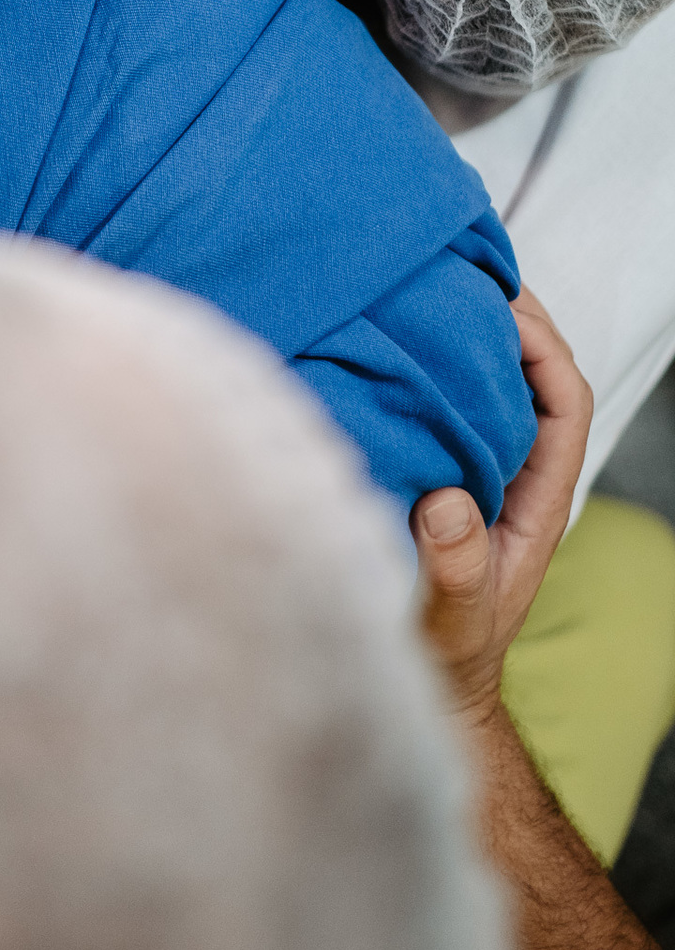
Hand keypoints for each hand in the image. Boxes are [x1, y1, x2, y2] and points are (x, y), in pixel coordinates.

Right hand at [410, 286, 592, 724]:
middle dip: (508, 320)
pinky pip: (439, 405)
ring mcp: (474, 470)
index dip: (543, 349)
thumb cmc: (442, 657)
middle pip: (531, 377)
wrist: (421, 681)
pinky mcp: (433, 471)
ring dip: (464, 336)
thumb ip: (456, 569)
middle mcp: (512, 474)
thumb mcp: (452, 621)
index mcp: (537, 499)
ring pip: (485, 386)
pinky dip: (422, 367)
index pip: (564, 404)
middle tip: (463, 268)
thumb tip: (450, 501)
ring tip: (425, 287)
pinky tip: (384, 342)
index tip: (501, 309)